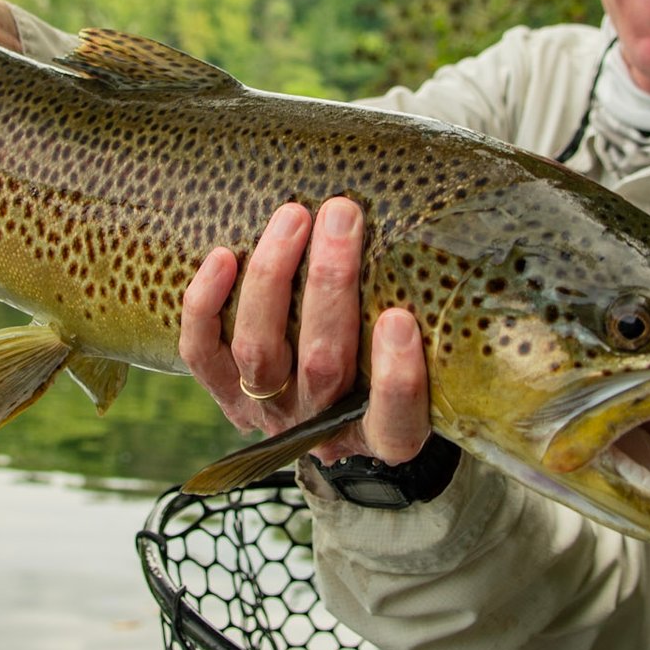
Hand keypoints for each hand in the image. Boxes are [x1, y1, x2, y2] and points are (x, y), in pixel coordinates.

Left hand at [179, 197, 430, 463]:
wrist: (332, 413)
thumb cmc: (386, 369)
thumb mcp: (424, 365)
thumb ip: (427, 326)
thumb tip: (448, 240)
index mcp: (380, 433)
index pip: (393, 424)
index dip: (395, 379)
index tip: (399, 319)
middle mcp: (319, 426)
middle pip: (321, 365)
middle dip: (330, 285)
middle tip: (343, 216)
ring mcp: (267, 412)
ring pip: (258, 350)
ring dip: (273, 277)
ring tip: (293, 216)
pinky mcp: (224, 394)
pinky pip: (201, 353)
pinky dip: (205, 305)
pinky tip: (224, 256)